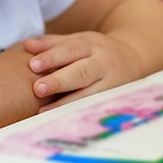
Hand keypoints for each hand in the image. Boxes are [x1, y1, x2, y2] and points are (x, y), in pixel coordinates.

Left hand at [23, 31, 142, 111]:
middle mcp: (102, 64)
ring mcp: (111, 84)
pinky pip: (95, 108)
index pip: (70, 49)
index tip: (33, 64)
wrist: (135, 58)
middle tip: (38, 88)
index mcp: (91, 45)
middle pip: (81, 72)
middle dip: (59, 81)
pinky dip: (78, 115)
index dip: (51, 56)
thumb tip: (27, 45)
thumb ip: (53, 43)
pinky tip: (62, 122)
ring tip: (44, 111)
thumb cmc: (96, 51)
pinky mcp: (115, 100)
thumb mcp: (79, 40)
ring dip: (66, 104)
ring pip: (90, 95)